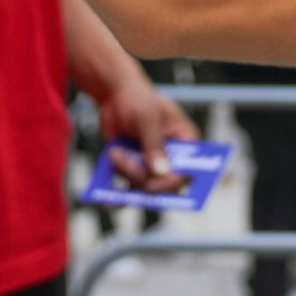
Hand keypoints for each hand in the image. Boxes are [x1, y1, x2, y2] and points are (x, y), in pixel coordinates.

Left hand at [97, 78, 196, 194]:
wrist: (115, 95)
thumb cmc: (137, 99)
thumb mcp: (147, 118)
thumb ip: (154, 144)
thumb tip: (161, 172)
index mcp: (186, 142)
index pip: (187, 172)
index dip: (170, 183)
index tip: (150, 184)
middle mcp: (173, 158)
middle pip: (163, 184)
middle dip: (140, 176)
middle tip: (119, 158)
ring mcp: (154, 166)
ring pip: (144, 188)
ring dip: (126, 174)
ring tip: (114, 153)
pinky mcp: (136, 170)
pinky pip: (131, 191)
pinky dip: (119, 196)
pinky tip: (108, 200)